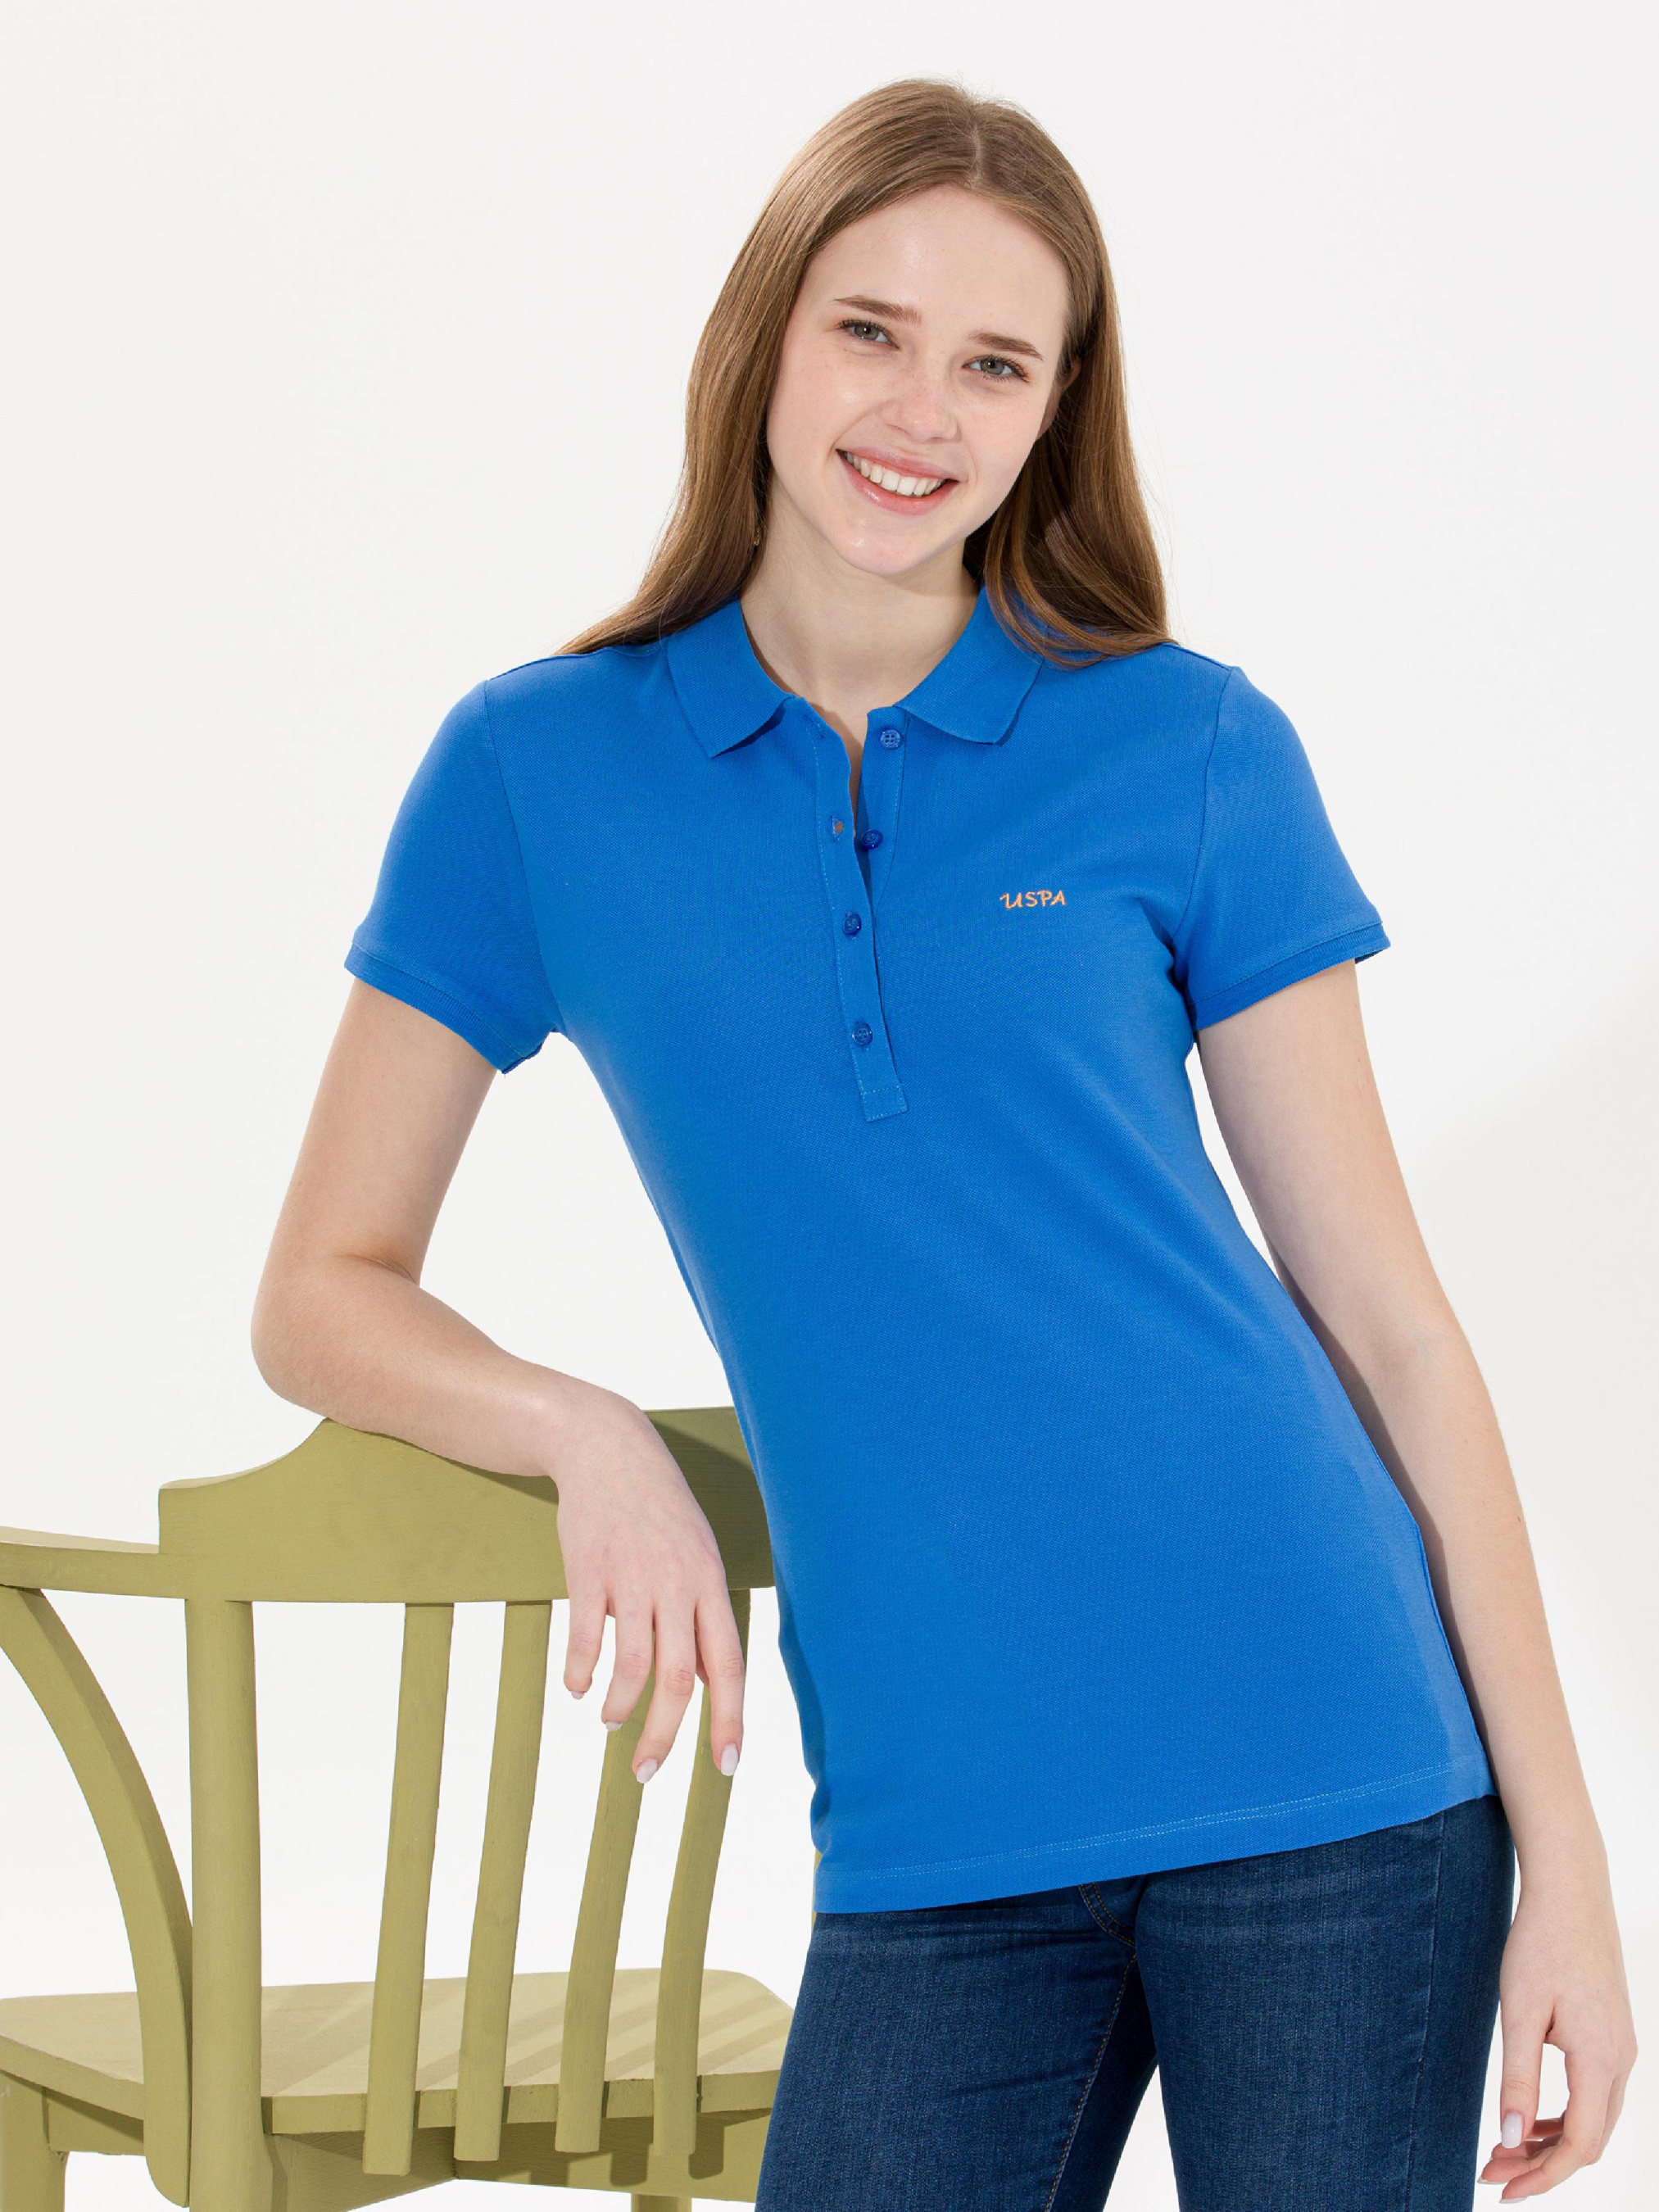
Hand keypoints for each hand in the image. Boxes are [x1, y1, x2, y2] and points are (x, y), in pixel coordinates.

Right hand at [547, 1383, 745, 1785]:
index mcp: (710, 1583)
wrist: (607, 1447)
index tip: (726, 1766)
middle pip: (679, 1680)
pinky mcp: (588, 1569)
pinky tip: (576, 1686)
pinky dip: (580, 1671)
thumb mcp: (696, 1554)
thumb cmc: (658, 1509)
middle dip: (665, 1736)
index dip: (731, 1719)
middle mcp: (677, 1584)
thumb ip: (703, 1616)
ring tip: (609, 1721)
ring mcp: (632, 1576)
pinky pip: (585, 1636)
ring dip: (619, 1707)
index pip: (730, 1664)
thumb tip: (708, 1682)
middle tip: (646, 1773)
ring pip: (633, 1665)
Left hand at [1478, 1858, 1636, 2196]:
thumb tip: (1510, 2141)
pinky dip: (1563, 2116)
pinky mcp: (1613, 2035)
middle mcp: (1621, 2060)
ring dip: (1551, 2142)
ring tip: (1503, 2150)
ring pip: (1594, 2120)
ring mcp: (1622, 2048)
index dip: (1541, 2176)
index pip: (1578, 2144)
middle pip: (1589, 2140)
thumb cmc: (1540, 1943)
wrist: (1571, 1891)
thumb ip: (1517, 2077)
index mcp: (1601, 2059)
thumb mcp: (1520, 2010)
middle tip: (1491, 2171)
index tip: (1501, 2189)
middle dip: (1542, 2165)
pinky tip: (1529, 2117)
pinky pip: (1595, 2095)